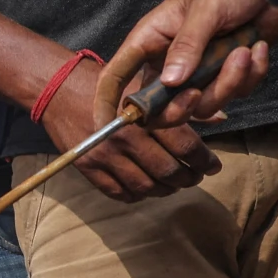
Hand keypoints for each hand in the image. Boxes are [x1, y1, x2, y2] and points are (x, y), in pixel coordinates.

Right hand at [41, 57, 220, 201]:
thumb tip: (220, 118)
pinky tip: (146, 187)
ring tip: (174, 184)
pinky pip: (118, 193)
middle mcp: (125, 138)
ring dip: (166, 190)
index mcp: (143, 116)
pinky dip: (137, 195)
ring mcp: (104, 155)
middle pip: (168, 171)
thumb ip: (180, 104)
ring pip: (146, 187)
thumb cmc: (106, 82)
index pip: (185, 146)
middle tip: (196, 177)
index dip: (204, 161)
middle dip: (189, 178)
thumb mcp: (144, 83)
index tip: (214, 165)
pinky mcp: (87, 167)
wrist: (58, 88)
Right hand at [99, 0, 277, 129]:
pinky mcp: (229, 73)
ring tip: (244, 52)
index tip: (107, 128)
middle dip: (179, 108)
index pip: (116, 75)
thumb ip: (187, 45)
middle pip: (159, 106)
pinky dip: (250, 75)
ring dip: (227, 84)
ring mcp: (200, 70)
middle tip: (196, 94)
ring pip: (203, 104)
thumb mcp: (207, 9)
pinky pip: (235, 93)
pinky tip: (256, 48)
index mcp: (151, 39)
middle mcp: (170, 60)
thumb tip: (169, 82)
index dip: (106, 103)